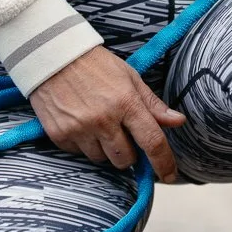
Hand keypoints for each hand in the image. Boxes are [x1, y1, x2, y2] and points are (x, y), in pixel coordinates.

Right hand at [30, 49, 185, 182]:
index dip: (164, 163)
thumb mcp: (129, 77)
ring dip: (105, 149)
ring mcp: (80, 129)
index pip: (152, 142)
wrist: (53, 56)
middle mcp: (103, 119)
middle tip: (121, 132)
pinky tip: (80, 123)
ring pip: (102, 159)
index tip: (170, 175)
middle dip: (128, 152)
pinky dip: (83, 144)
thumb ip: (152, 104)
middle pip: (126, 159)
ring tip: (98, 124)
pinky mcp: (60, 135)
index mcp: (126, 102)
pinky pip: (79, 153)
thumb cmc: (95, 64)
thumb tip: (178, 121)